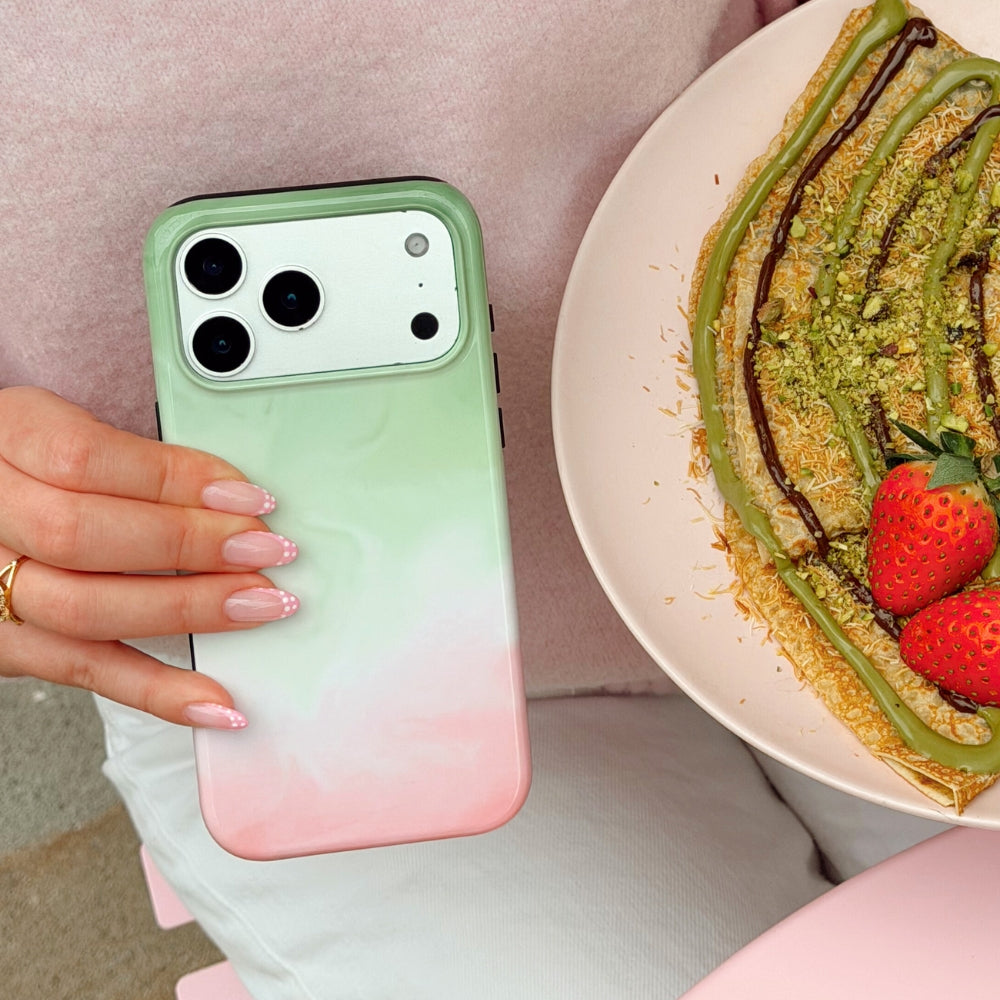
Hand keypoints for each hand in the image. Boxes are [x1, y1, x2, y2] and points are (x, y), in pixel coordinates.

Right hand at [0, 387, 299, 728]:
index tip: (247, 496)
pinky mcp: (8, 644)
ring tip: (259, 604)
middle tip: (266, 549)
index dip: (175, 480)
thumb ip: (131, 459)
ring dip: (188, 610)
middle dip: (190, 545)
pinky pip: (83, 673)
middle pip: (82, 536)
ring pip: (84, 610)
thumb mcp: (67, 428)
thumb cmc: (40, 463)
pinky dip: (157, 692)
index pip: (85, 459)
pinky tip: (216, 703)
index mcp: (5, 437)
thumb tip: (234, 497)